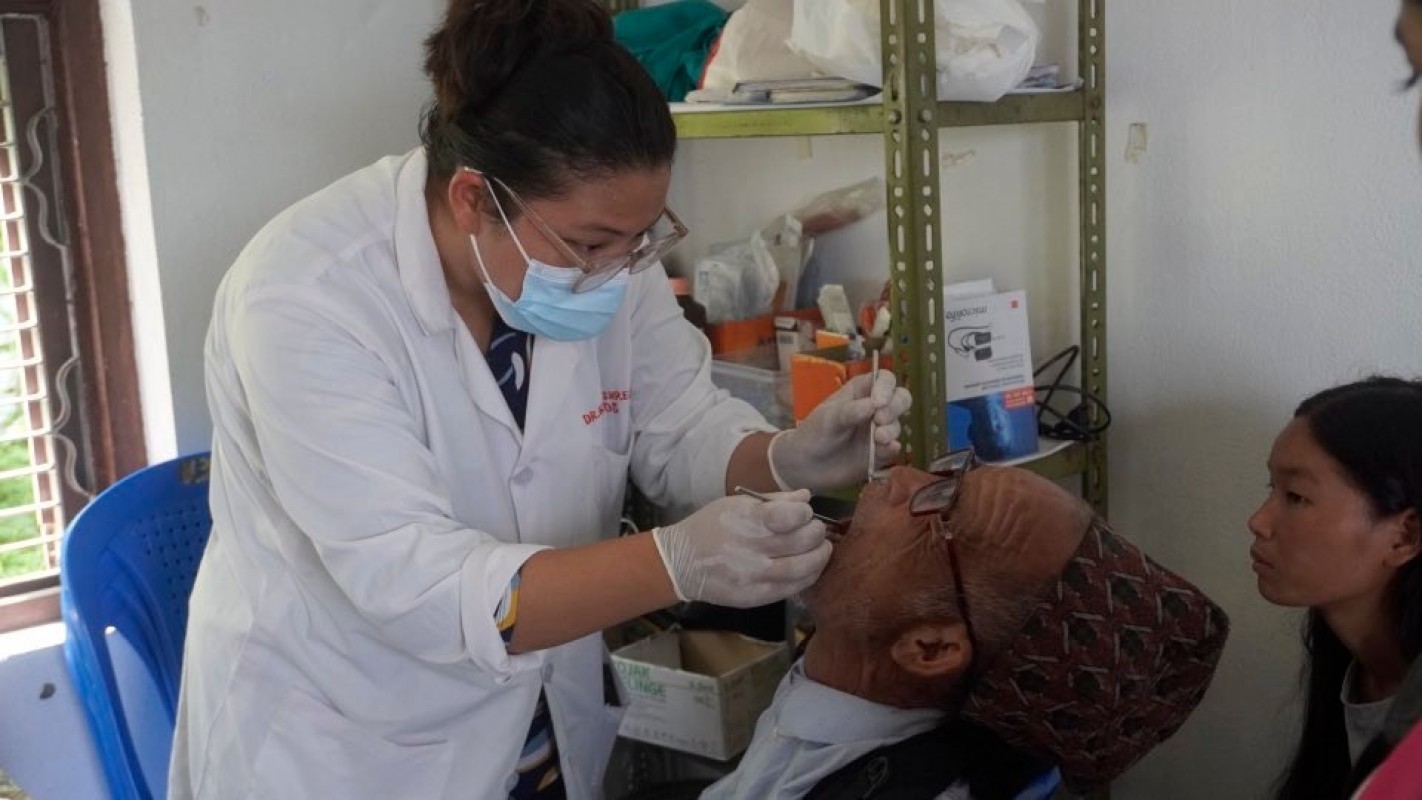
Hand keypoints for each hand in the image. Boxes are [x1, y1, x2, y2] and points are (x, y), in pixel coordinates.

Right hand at [651, 490, 831, 608]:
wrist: (680, 563)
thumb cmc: (710, 526)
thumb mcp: (736, 504)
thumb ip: (774, 501)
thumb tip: (807, 497)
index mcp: (745, 520)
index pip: (788, 516)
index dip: (804, 514)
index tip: (805, 513)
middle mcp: (750, 549)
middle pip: (801, 542)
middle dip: (818, 533)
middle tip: (818, 530)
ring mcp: (753, 576)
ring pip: (802, 569)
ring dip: (820, 557)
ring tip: (821, 549)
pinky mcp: (755, 597)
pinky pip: (792, 588)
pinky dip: (808, 577)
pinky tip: (809, 568)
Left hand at [769, 370, 911, 491]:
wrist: (806, 466)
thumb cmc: (814, 433)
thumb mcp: (828, 418)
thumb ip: (850, 411)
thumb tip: (874, 404)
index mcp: (860, 392)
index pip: (884, 379)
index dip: (886, 387)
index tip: (879, 401)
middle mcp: (874, 409)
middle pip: (900, 399)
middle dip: (895, 407)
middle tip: (880, 419)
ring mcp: (878, 431)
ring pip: (897, 424)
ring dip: (891, 430)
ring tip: (878, 438)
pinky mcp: (880, 453)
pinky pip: (893, 448)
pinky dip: (891, 448)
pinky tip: (884, 450)